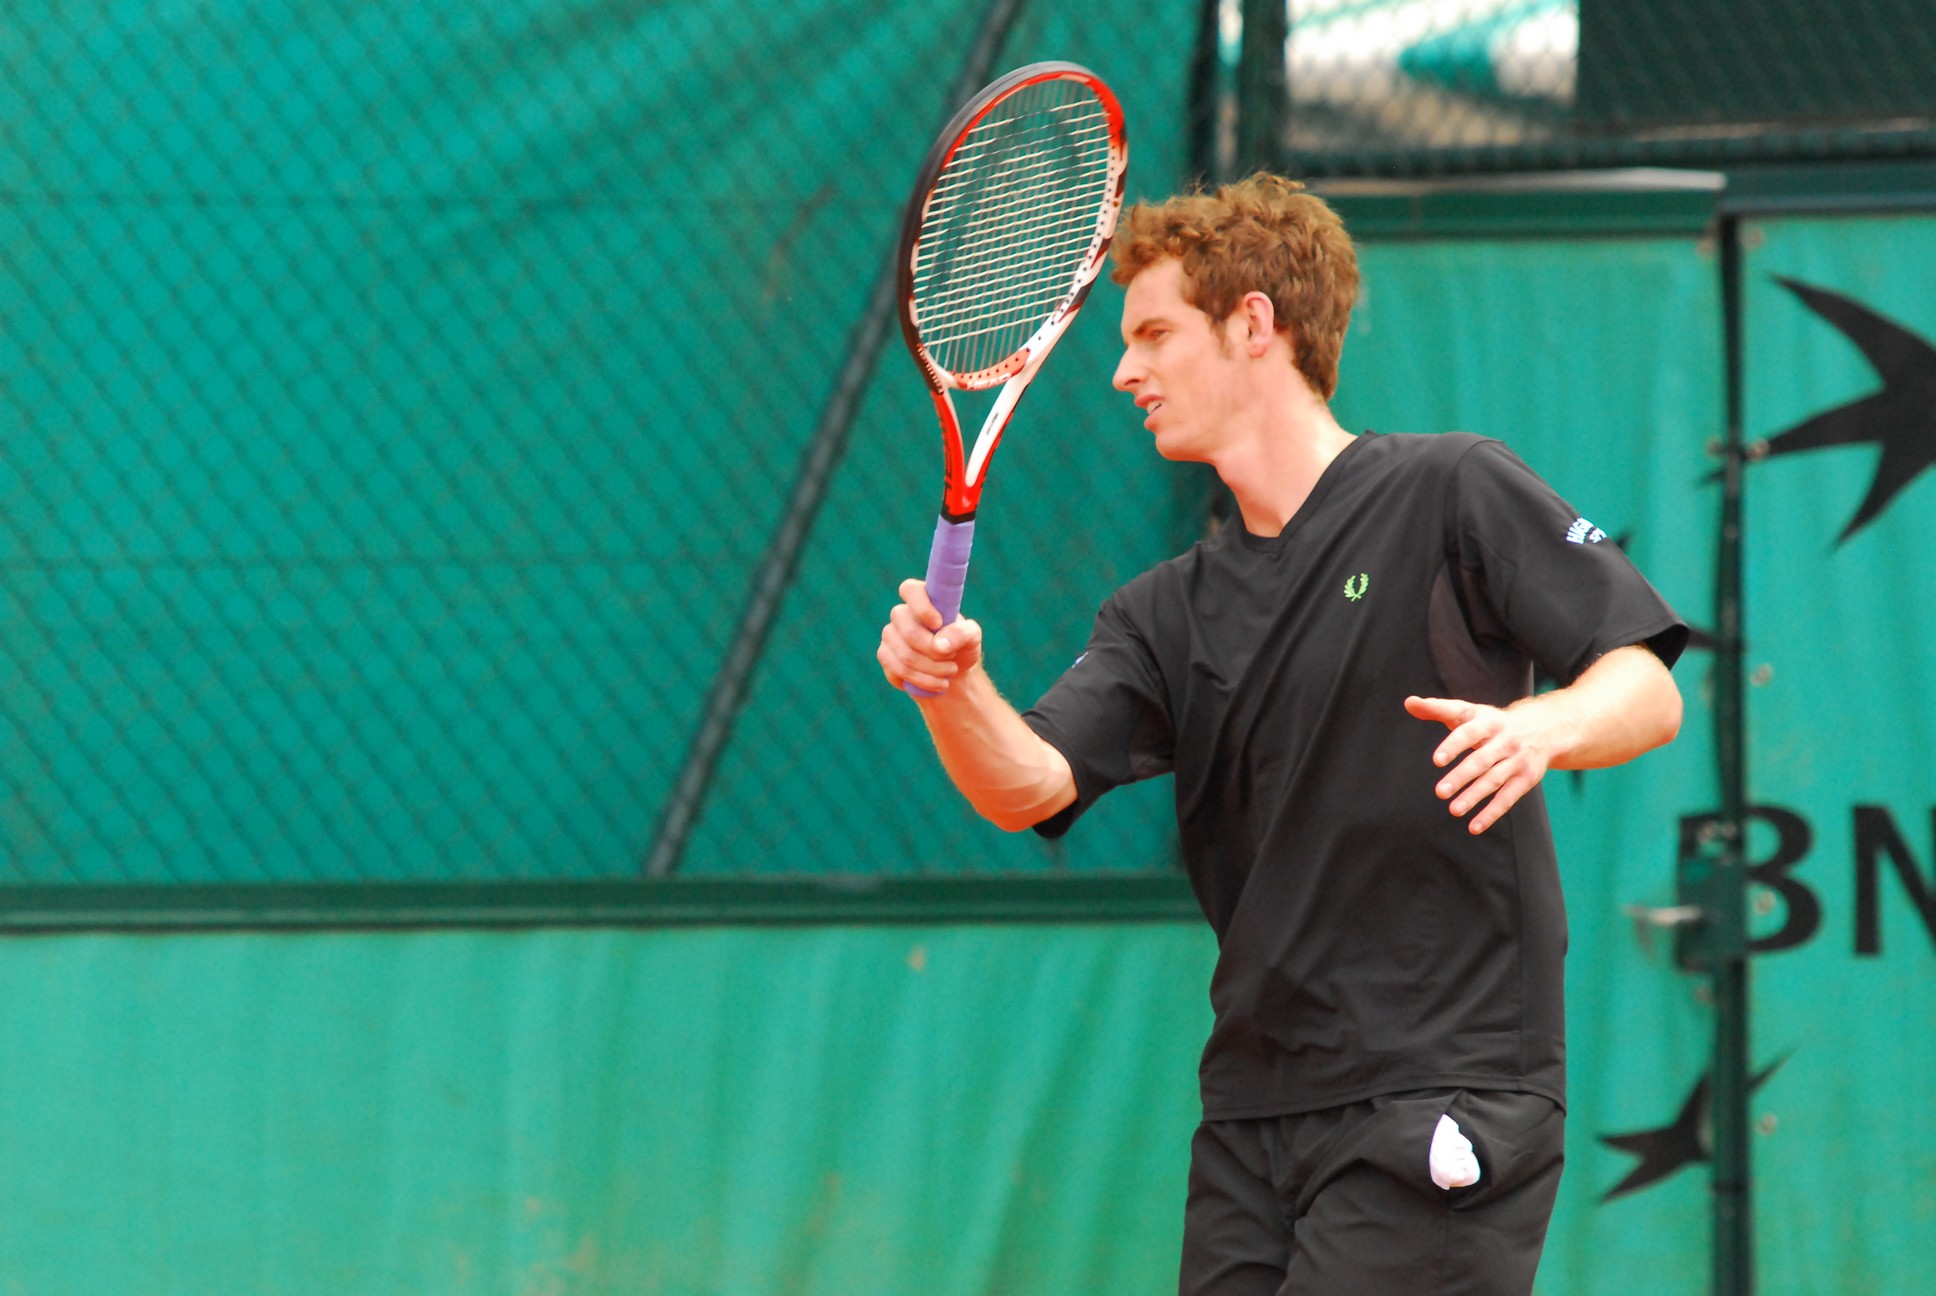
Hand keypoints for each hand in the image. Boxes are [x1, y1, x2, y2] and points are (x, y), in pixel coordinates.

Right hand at [878, 577, 983, 696]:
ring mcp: (890, 635)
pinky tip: (937, 683)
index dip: (921, 606)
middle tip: (952, 660)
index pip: (910, 590)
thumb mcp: (972, 638)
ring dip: (932, 670)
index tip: (938, 623)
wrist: (952, 674)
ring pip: (905, 656)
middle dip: (934, 652)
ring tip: (950, 672)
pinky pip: (898, 670)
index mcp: (923, 600)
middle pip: (908, 631)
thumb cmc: (961, 648)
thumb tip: (939, 644)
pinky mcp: (885, 656)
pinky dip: (923, 681)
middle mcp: (902, 615)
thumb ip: (962, 634)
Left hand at [1404, 695, 1555, 834]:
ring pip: (1494, 780)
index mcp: (1487, 722)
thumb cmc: (1492, 723)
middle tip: (1439, 792)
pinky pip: (1508, 798)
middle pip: (1481, 760)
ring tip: (1453, 810)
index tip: (1436, 760)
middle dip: (1461, 776)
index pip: (1468, 733)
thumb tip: (1409, 702)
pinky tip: (1474, 827)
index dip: (1453, 746)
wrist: (1543, 728)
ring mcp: (1517, 761)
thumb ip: (1438, 709)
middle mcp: (1504, 741)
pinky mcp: (1526, 779)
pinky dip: (1491, 813)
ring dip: (1474, 796)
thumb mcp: (1469, 712)